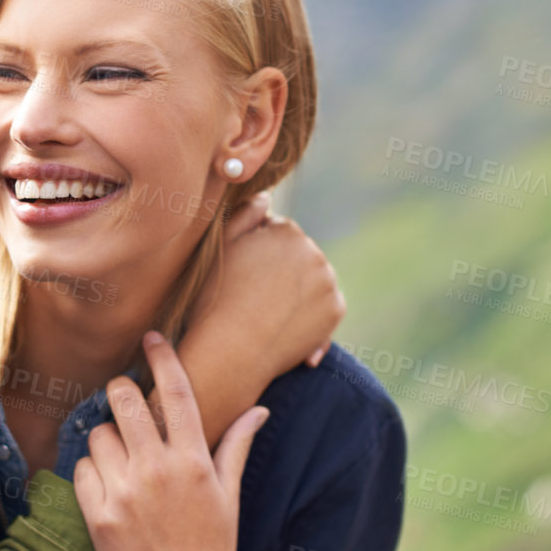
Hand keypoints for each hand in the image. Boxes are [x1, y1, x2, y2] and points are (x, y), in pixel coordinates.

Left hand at [75, 333, 266, 550]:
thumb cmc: (211, 546)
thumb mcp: (229, 496)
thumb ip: (235, 446)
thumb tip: (260, 408)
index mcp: (193, 461)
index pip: (177, 393)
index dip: (163, 357)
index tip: (152, 337)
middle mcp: (158, 471)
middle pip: (124, 400)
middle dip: (120, 391)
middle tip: (123, 398)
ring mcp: (126, 493)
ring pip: (99, 434)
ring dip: (106, 440)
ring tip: (121, 461)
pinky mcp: (99, 516)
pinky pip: (82, 470)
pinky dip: (90, 473)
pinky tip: (107, 488)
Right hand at [210, 196, 345, 369]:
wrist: (230, 353)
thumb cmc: (216, 298)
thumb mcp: (221, 249)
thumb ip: (244, 215)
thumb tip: (266, 197)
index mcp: (287, 232)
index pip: (277, 232)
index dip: (257, 251)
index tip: (243, 273)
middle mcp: (314, 252)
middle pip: (298, 255)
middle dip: (281, 270)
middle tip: (254, 295)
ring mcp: (328, 283)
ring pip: (312, 279)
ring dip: (297, 291)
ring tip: (268, 313)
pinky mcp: (335, 312)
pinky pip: (324, 306)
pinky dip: (310, 315)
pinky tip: (284, 329)